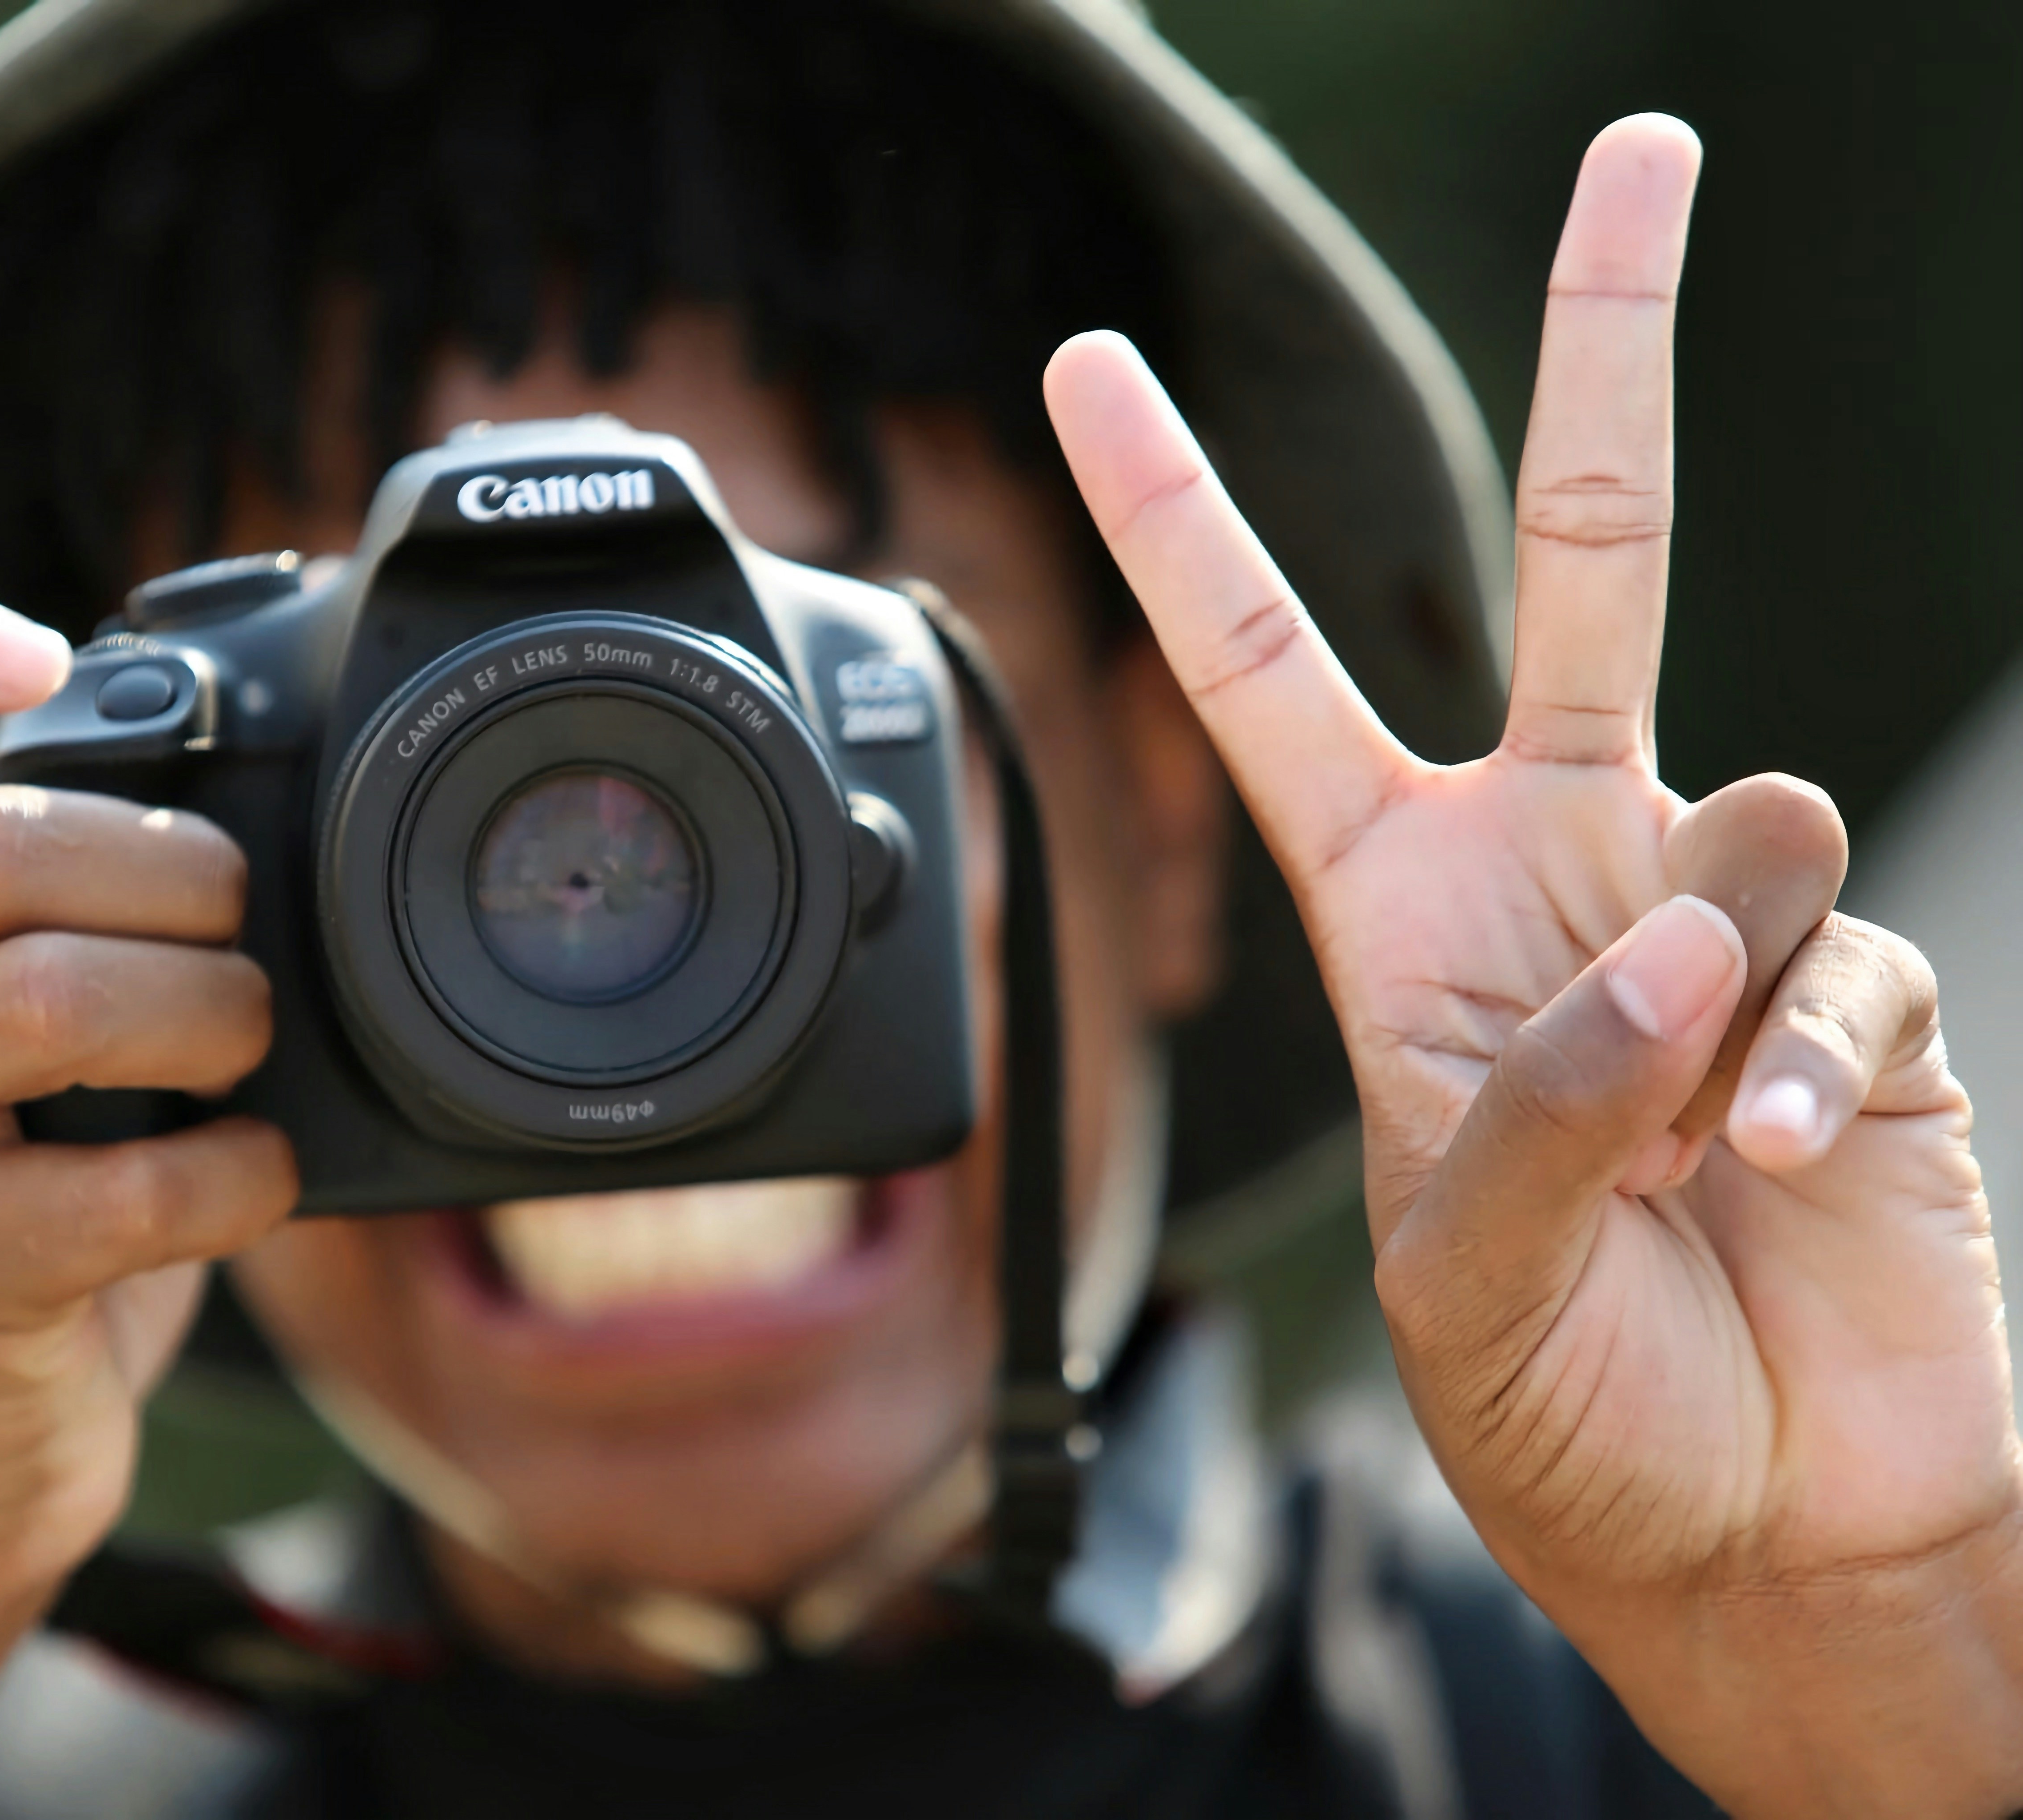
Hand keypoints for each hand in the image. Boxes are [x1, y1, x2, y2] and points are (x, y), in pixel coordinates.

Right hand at [0, 571, 295, 1606]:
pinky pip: (124, 1183)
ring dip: (212, 1019)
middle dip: (178, 879)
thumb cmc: (4, 1220)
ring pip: (55, 997)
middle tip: (239, 948)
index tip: (34, 661)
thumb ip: (53, 909)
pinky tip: (244, 1184)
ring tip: (244, 1056)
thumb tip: (258, 802)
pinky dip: (235, 1177)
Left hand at [1047, 117, 2022, 1814]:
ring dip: (1714, 991)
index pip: (1258, 665)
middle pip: (1583, 550)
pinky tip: (1776, 1182)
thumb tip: (1663, 942)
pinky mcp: (1857, 982)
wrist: (1755, 1515)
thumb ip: (1533, 1105)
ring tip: (1686, 1156)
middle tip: (1649, 146)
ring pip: (1750, 802)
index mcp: (1400, 907)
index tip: (1086, 366)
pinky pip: (1844, 961)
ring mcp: (1715, 912)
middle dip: (1614, 348)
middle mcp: (1559, 867)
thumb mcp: (1464, 1280)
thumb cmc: (1570, 1409)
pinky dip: (1801, 1081)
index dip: (1172, 516)